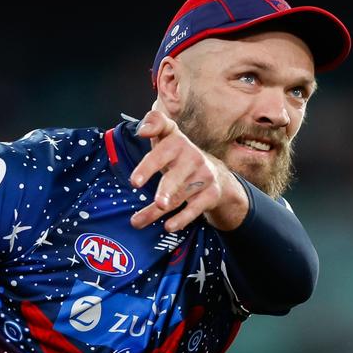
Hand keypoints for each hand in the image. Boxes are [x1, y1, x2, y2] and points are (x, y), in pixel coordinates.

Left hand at [128, 109, 249, 232]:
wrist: (215, 174)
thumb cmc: (178, 156)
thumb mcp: (166, 138)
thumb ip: (153, 126)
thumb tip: (142, 131)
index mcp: (176, 140)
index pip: (164, 134)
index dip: (154, 135)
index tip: (141, 141)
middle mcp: (192, 156)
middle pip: (174, 174)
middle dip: (162, 186)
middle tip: (146, 195)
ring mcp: (204, 175)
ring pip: (178, 196)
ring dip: (156, 211)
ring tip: (137, 221)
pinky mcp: (211, 193)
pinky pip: (195, 208)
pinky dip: (181, 219)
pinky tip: (168, 226)